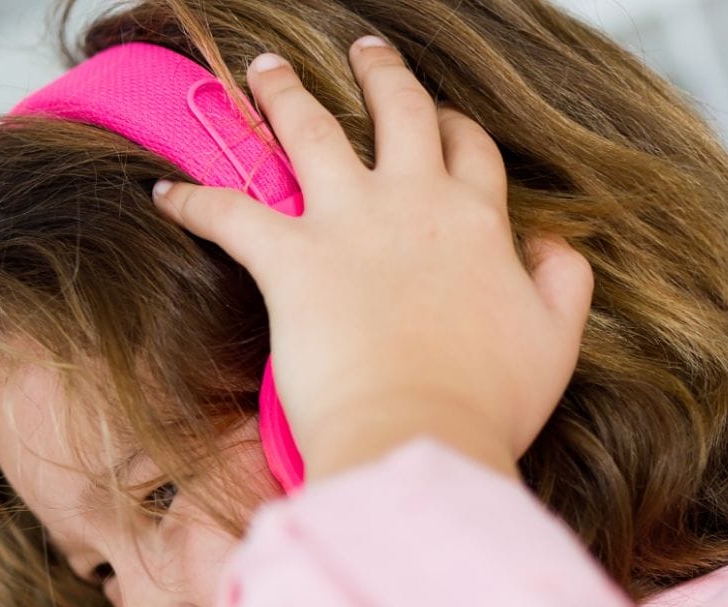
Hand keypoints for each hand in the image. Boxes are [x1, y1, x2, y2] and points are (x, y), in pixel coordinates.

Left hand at [153, 37, 592, 481]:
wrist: (419, 434)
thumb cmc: (485, 405)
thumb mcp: (555, 342)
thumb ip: (562, 283)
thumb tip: (552, 245)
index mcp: (477, 224)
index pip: (468, 153)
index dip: (455, 130)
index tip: (444, 121)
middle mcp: (414, 205)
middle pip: (398, 114)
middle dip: (379, 75)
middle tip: (363, 50)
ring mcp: (349, 225)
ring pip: (311, 131)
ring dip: (283, 94)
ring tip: (265, 69)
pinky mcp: (289, 260)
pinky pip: (229, 214)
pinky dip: (193, 201)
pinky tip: (165, 194)